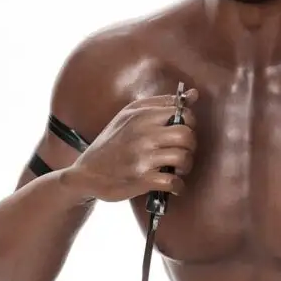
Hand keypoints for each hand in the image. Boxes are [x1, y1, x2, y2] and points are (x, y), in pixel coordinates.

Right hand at [62, 89, 198, 201]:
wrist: (86, 173)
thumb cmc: (112, 143)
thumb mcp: (129, 116)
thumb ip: (161, 104)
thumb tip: (194, 94)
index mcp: (140, 114)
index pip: (183, 113)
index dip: (189, 125)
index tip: (181, 134)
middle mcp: (142, 132)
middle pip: (187, 135)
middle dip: (190, 147)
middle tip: (181, 153)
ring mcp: (141, 156)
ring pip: (183, 158)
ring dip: (185, 167)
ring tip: (176, 170)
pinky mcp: (141, 178)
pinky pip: (173, 181)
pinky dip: (177, 186)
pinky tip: (172, 185)